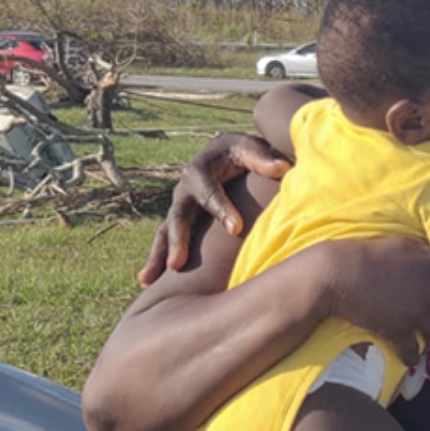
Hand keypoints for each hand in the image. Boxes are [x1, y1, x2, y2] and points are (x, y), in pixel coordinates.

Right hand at [137, 133, 291, 285]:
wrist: (227, 153)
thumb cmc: (241, 151)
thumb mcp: (251, 148)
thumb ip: (263, 158)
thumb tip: (282, 167)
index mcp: (200, 170)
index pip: (210, 192)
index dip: (222, 210)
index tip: (236, 229)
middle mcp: (184, 190)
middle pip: (179, 216)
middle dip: (178, 240)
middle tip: (177, 264)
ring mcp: (181, 207)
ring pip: (165, 232)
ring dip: (158, 256)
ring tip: (147, 280)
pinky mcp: (183, 221)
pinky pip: (166, 241)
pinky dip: (159, 260)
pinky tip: (149, 283)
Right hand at [321, 239, 429, 366]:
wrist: (336, 272)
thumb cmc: (362, 254)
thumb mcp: (400, 245)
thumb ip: (420, 258)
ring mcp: (418, 309)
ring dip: (429, 338)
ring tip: (424, 341)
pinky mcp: (400, 329)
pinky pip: (412, 349)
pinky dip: (410, 356)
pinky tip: (409, 359)